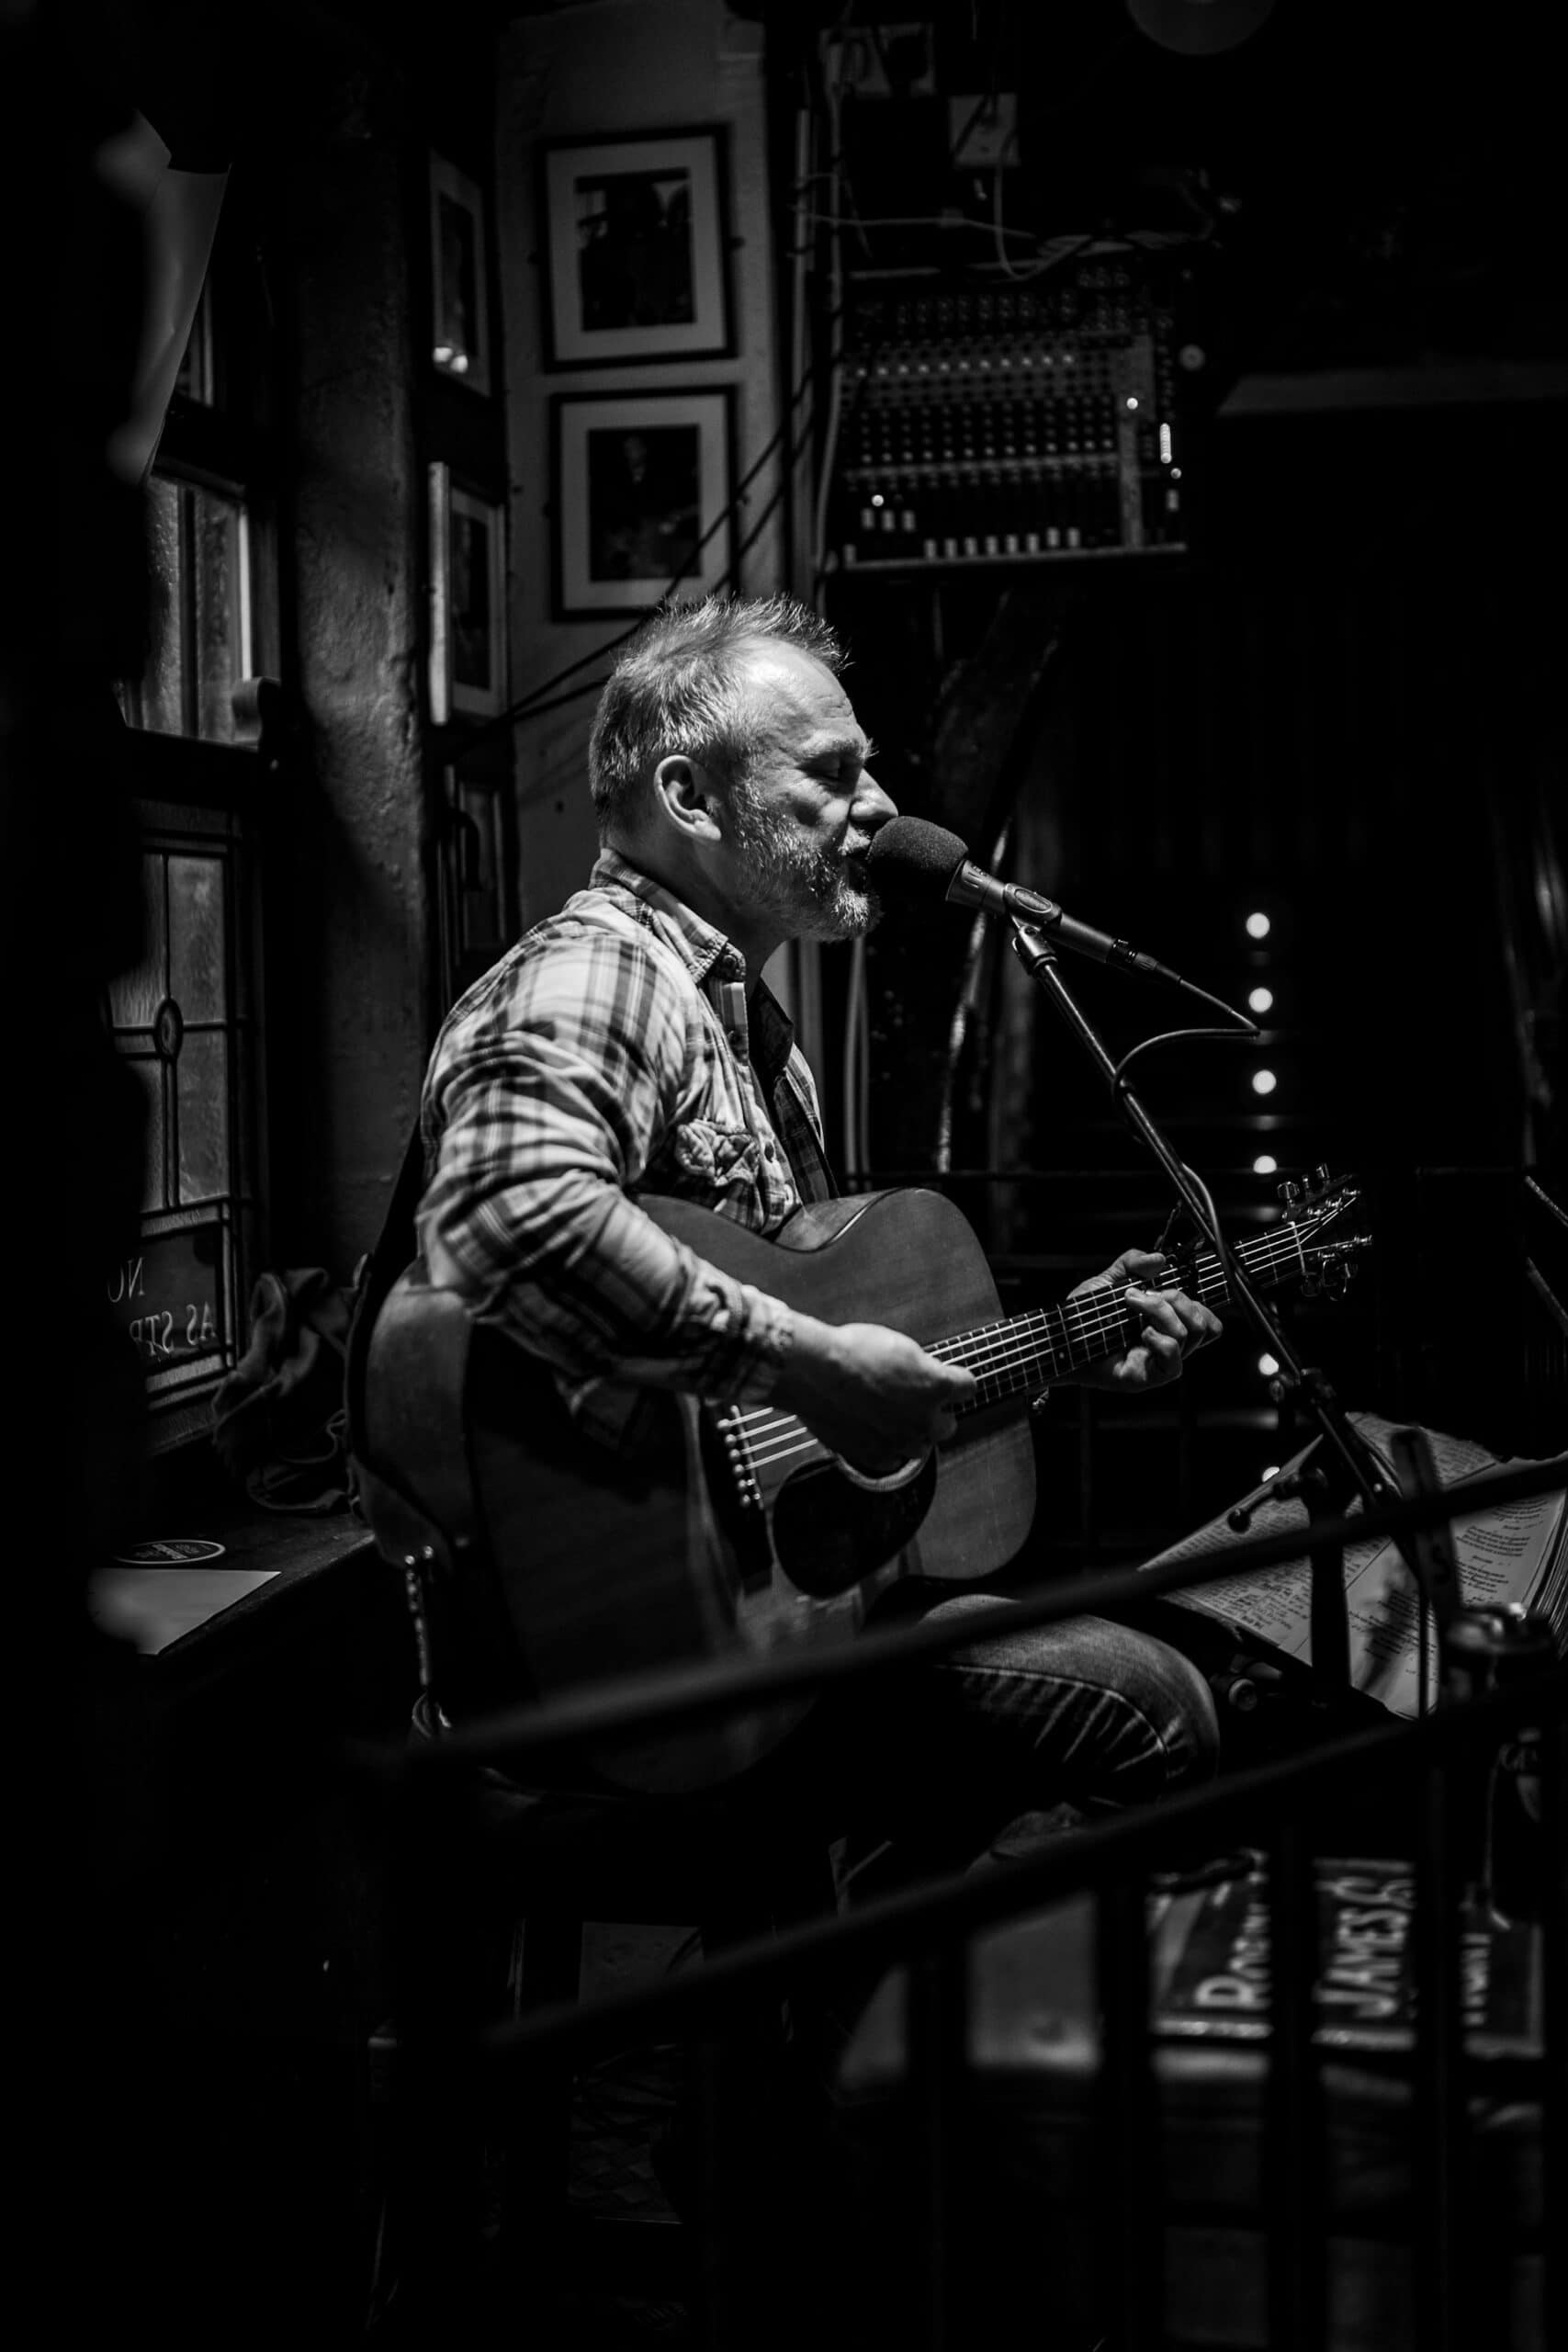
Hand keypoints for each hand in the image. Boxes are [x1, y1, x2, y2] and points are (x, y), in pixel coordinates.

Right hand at [772, 1316, 976, 1478]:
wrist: (813, 1371)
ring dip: (913, 1434)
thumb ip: (922, 1368)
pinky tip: (876, 1432)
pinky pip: (892, 1459)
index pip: (967, 1388)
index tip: (950, 1380)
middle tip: (918, 1402)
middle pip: (948, 1425)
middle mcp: (924, 1420)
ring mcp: (899, 1442)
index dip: (956, 1381)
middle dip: (936, 1414)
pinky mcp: (874, 1456)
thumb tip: (926, 1376)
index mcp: (936, 1387)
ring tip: (894, 1418)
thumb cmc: (852, 1352)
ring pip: (921, 1447)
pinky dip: (887, 1448)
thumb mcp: (899, 1346)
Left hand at [1069, 1248, 1220, 1393]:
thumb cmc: (1082, 1317)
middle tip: (1142, 1295)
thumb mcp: (1107, 1281)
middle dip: (1177, 1299)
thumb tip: (1159, 1260)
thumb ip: (1132, 1264)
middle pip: (1203, 1324)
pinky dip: (1160, 1341)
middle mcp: (1167, 1347)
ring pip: (1189, 1336)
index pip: (1209, 1323)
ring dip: (1161, 1312)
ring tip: (1133, 1306)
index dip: (1198, 1303)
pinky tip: (1140, 1333)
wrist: (1058, 1339)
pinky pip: (1174, 1363)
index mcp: (1166, 1327)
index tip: (1166, 1288)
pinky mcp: (1146, 1379)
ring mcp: (1158, 1364)